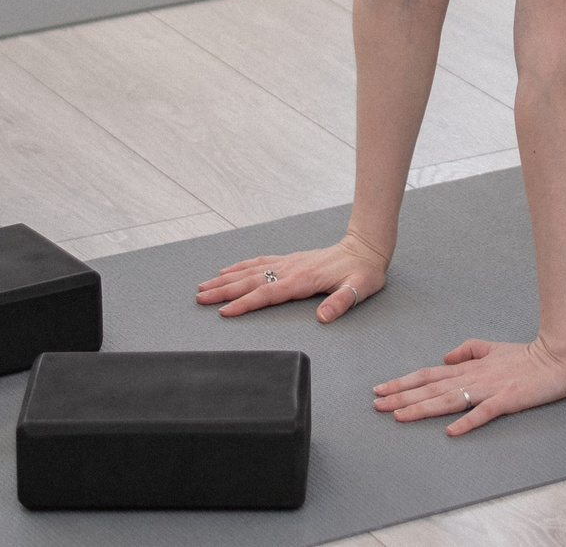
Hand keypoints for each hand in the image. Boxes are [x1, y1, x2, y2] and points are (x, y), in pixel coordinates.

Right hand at [197, 235, 385, 324]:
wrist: (366, 248)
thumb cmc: (363, 272)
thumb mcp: (359, 290)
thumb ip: (341, 303)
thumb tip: (323, 317)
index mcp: (303, 280)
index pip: (268, 294)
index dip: (245, 303)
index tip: (225, 311)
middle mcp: (291, 269)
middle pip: (250, 281)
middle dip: (223, 291)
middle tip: (199, 299)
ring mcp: (288, 263)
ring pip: (250, 271)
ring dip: (226, 279)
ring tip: (203, 286)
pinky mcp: (290, 260)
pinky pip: (259, 262)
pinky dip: (240, 266)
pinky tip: (227, 270)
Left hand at [373, 335, 565, 436]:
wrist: (557, 358)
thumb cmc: (526, 356)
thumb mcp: (492, 347)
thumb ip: (468, 350)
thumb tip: (445, 357)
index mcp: (469, 367)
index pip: (429, 375)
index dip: (404, 383)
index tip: (380, 390)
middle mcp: (474, 377)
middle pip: (431, 388)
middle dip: (402, 397)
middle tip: (376, 405)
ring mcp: (490, 389)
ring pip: (449, 399)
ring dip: (422, 408)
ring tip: (399, 416)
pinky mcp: (507, 399)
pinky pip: (484, 413)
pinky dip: (467, 422)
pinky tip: (450, 432)